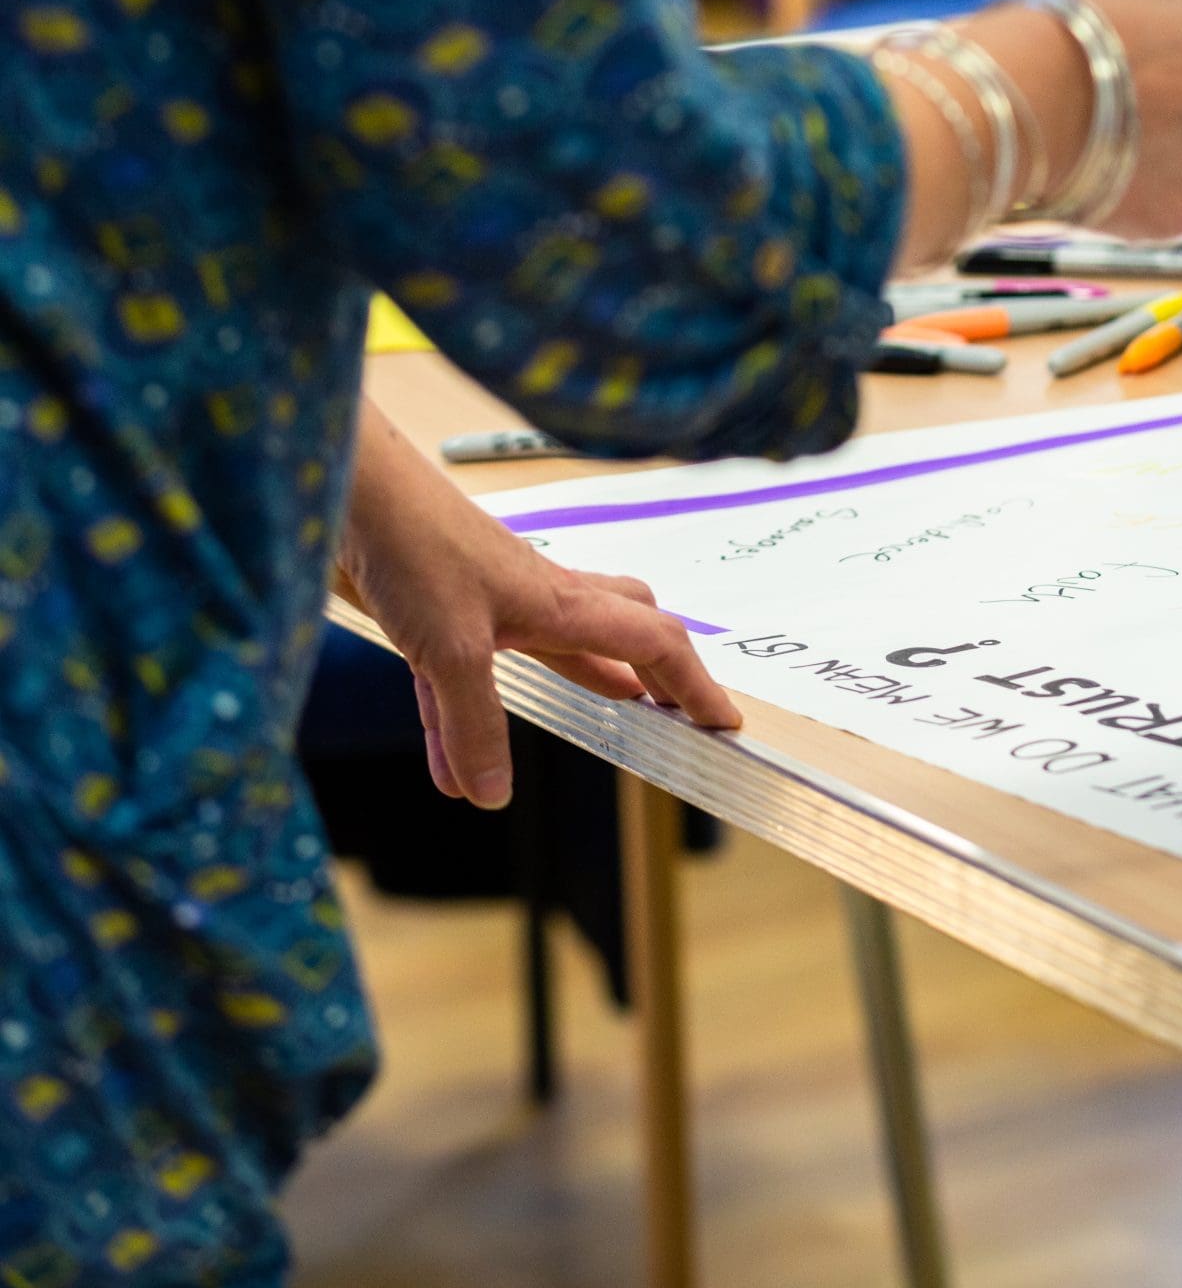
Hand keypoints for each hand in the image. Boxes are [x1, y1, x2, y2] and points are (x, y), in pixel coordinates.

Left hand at [339, 406, 736, 807]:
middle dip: (661, 669)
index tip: (722, 722)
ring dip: (590, 682)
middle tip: (676, 711)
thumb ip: (473, 725)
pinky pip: (470, 679)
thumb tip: (491, 796)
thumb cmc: (413, 547)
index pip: (655, 644)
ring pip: (560, 647)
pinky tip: (453, 768)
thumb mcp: (450, 650)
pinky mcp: (442, 612)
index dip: (694, 684)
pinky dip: (472, 722)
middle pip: (626, 628)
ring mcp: (493, 604)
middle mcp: (541, 600)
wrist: (353, 492)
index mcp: (564, 603)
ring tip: (612, 718)